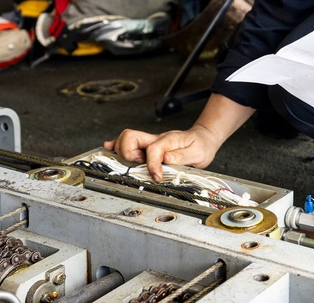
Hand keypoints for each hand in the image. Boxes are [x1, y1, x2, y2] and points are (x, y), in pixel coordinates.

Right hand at [104, 125, 222, 181]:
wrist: (204, 138)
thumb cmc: (201, 145)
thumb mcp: (199, 153)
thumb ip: (182, 156)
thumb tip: (165, 159)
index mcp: (169, 140)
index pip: (153, 149)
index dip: (152, 164)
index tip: (156, 177)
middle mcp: (156, 139)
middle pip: (130, 137)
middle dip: (128, 154)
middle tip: (138, 166)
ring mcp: (150, 141)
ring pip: (126, 139)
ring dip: (122, 151)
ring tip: (130, 163)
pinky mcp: (148, 146)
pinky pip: (128, 142)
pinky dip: (116, 146)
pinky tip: (109, 149)